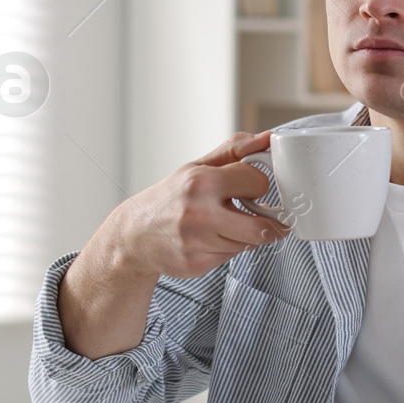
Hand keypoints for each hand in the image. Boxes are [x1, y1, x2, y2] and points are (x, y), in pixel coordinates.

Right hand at [101, 131, 289, 280]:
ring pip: (248, 244)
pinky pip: (230, 257)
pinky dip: (228, 249)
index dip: (257, 185)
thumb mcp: (197, 167)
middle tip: (266, 219)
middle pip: (261, 227)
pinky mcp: (196, 264)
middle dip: (268, 224)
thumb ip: (234, 151)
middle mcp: (199, 213)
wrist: (135, 234)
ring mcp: (197, 242)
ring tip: (226, 225)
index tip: (251, 188)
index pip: (258, 182)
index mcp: (202, 182)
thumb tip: (266, 138)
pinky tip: (211, 240)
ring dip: (245, 236)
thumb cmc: (171, 197)